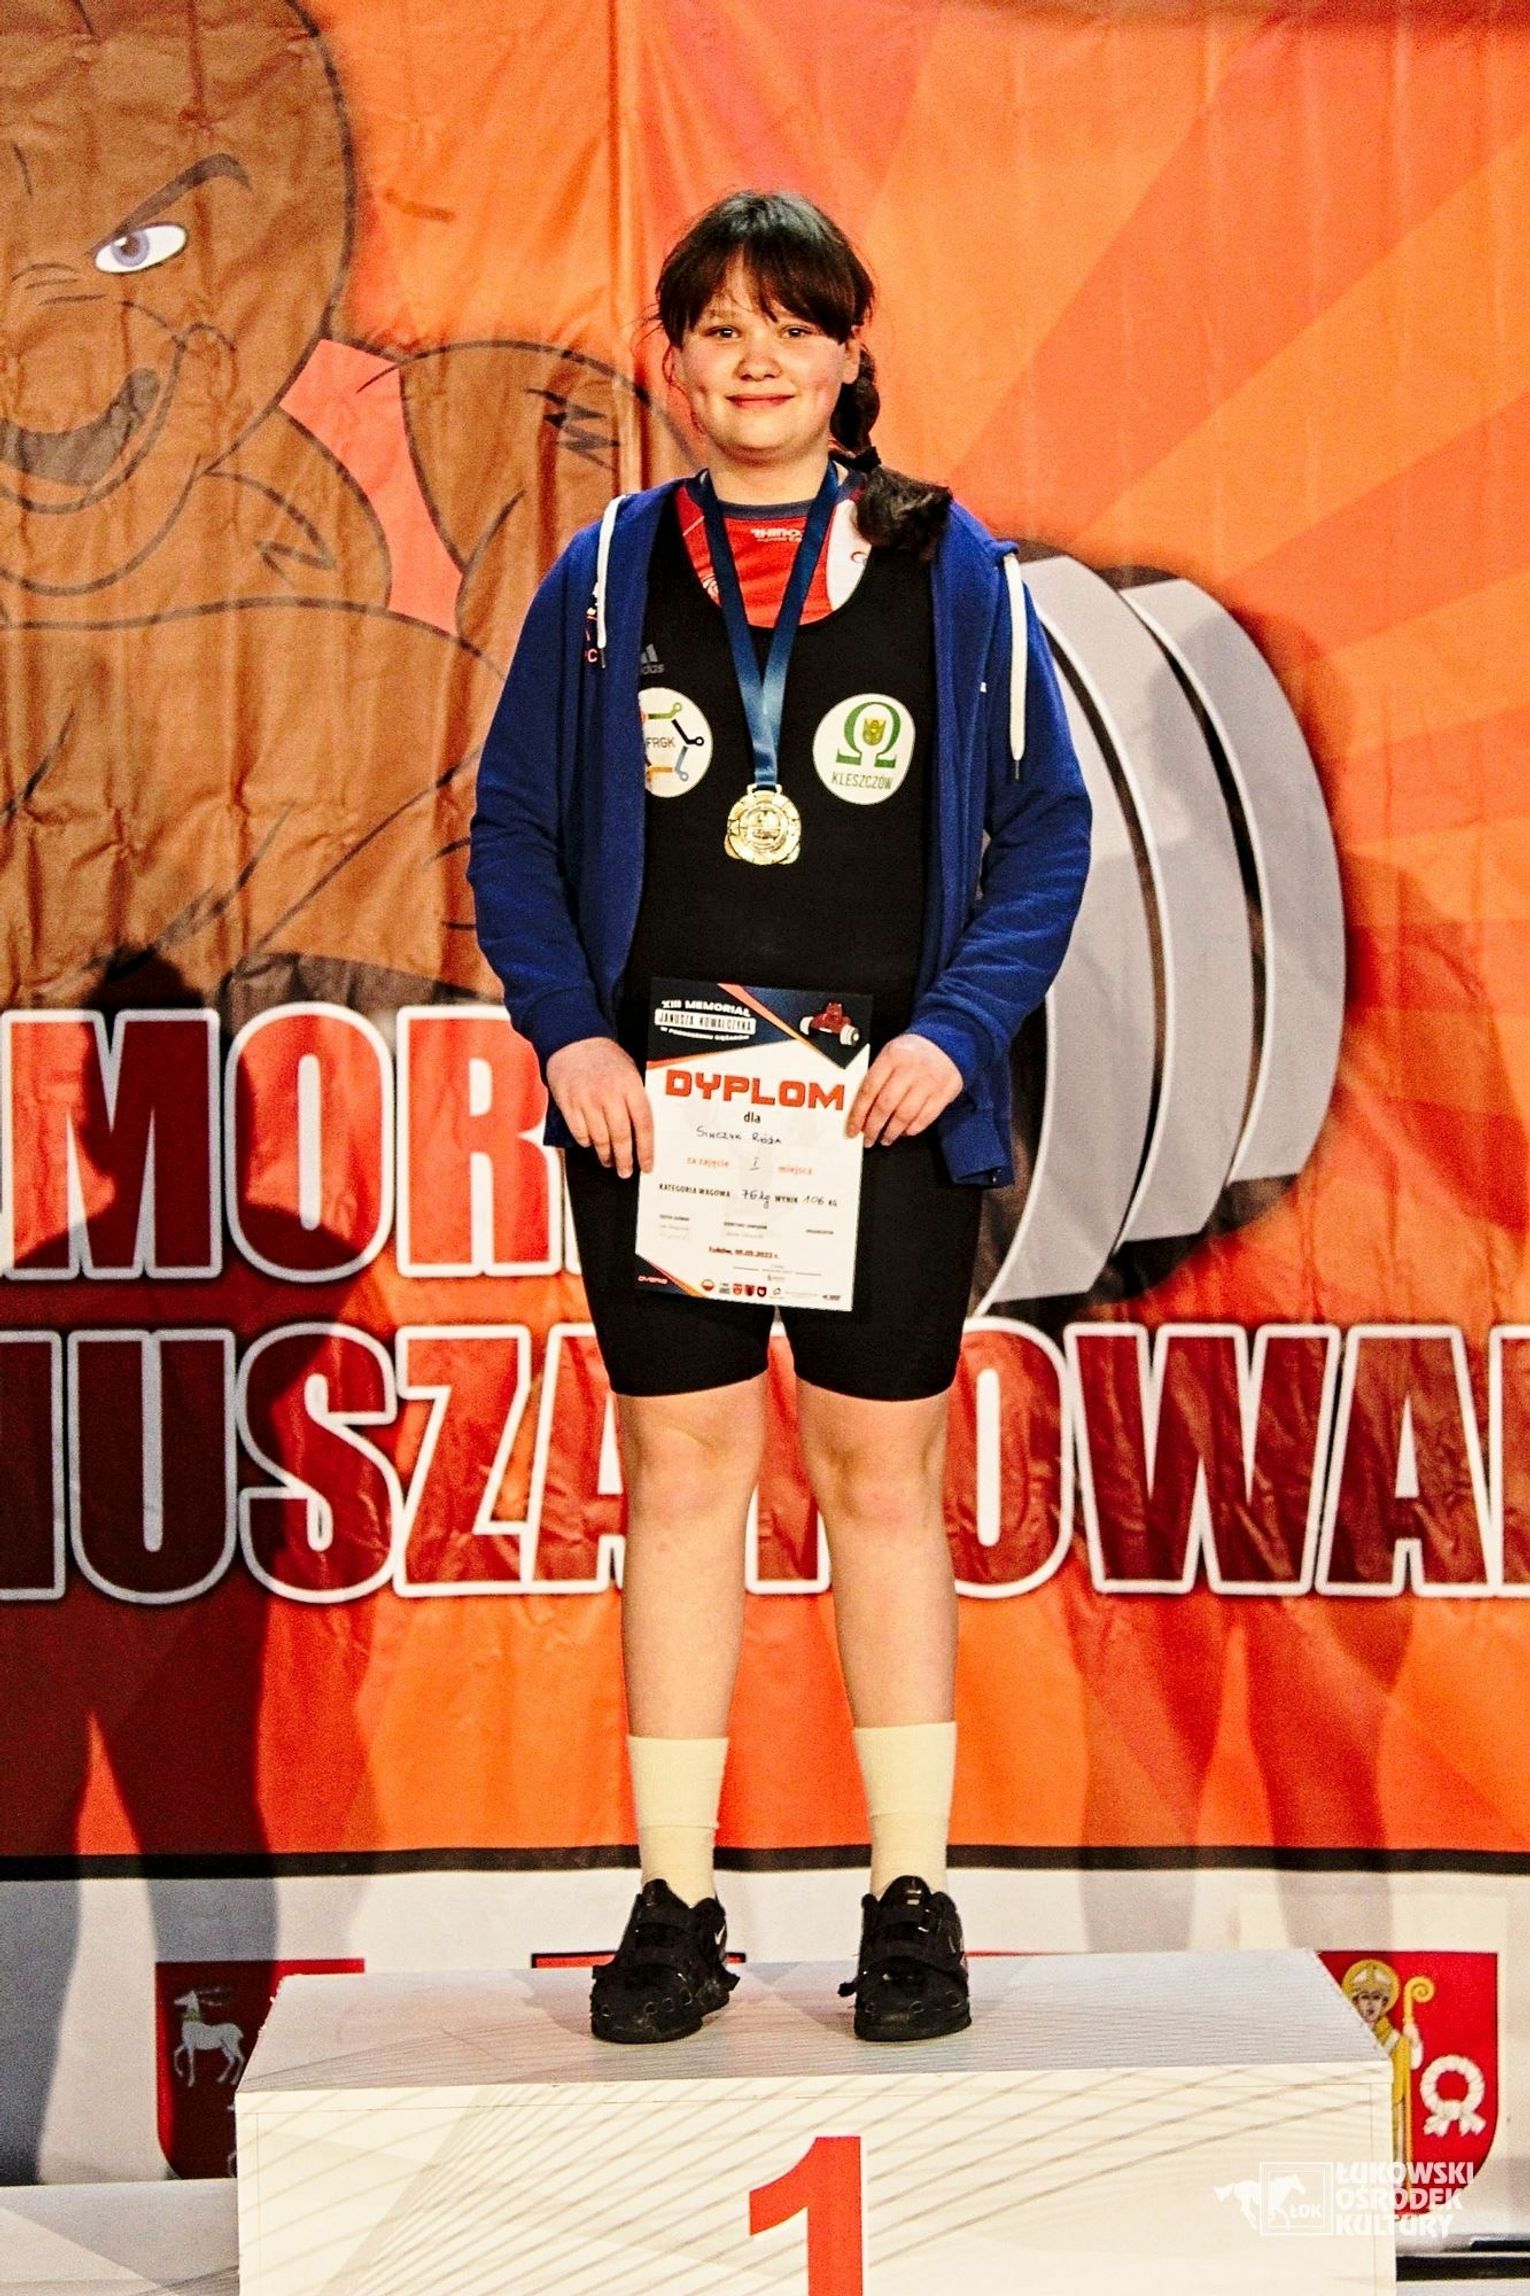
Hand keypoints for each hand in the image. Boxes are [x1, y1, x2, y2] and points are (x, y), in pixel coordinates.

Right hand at [546, 1037, 652, 1176]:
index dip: (646, 1150)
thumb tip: (645, 1131)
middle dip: (624, 1159)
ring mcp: (587, 1100)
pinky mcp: (569, 1103)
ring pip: (600, 1139)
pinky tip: (590, 1142)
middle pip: (621, 1137)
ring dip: (605, 1154)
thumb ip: (637, 1097)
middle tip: (625, 1171)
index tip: (646, 1166)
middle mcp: (609, 1094)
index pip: (643, 1125)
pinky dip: (586, 1142)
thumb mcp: (630, 1071)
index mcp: (630, 1086)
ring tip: (608, 1160)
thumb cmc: (605, 1058)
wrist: (574, 1040)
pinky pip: (580, 1133)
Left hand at [847, 1032, 963, 1145]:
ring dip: (892, 1132)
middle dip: (873, 1128)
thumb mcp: (890, 1054)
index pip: (869, 1090)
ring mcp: (929, 1082)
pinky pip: (925, 1118)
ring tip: (885, 1138)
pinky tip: (905, 1131)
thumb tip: (859, 1109)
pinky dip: (912, 1129)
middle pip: (885, 1106)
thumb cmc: (913, 1052)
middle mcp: (910, 1069)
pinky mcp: (943, 1093)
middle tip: (869, 1138)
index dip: (858, 1114)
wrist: (946, 1043)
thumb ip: (875, 1077)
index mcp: (892, 1057)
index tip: (852, 1129)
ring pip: (905, 1115)